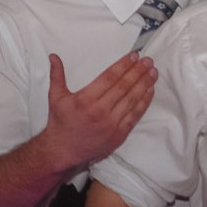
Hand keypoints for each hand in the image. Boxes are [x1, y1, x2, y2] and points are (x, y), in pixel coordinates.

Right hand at [40, 52, 156, 172]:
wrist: (63, 151)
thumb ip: (57, 75)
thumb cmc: (60, 123)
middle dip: (137, 71)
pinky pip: (135, 115)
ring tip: (153, 72)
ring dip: (144, 84)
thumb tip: (54, 56)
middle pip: (124, 87)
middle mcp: (100, 111)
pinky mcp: (119, 134)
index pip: (109, 77)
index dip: (123, 65)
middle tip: (148, 61)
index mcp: (85, 100)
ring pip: (132, 100)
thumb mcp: (55, 97)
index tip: (133, 56)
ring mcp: (112, 124)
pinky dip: (144, 102)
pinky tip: (150, 91)